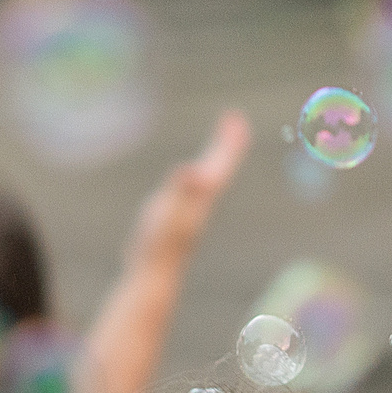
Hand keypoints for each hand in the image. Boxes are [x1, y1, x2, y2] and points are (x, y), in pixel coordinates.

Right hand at [123, 111, 250, 272]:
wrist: (154, 273)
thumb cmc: (159, 244)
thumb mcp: (169, 211)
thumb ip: (182, 190)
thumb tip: (197, 171)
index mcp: (201, 196)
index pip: (219, 163)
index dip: (228, 141)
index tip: (236, 119)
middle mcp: (200, 202)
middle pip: (218, 167)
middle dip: (226, 144)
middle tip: (235, 121)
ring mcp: (191, 211)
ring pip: (208, 179)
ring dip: (216, 159)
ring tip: (222, 143)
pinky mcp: (179, 217)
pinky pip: (194, 190)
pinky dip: (198, 177)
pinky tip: (195, 177)